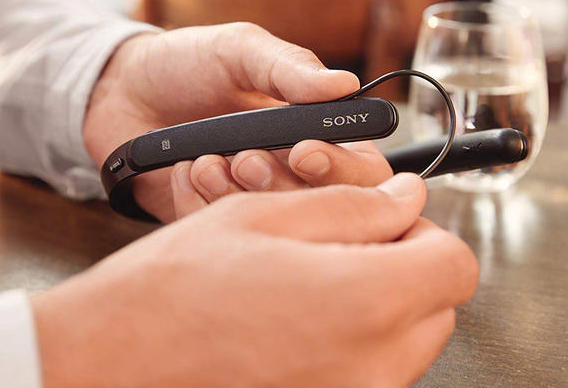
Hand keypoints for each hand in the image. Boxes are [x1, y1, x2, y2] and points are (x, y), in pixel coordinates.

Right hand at [32, 173, 477, 387]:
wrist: (113, 361)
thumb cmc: (174, 288)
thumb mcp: (266, 216)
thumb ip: (355, 206)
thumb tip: (407, 198)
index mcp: (364, 302)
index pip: (455, 265)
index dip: (426, 232)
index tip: (390, 223)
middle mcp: (372, 368)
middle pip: (438, 306)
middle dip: (408, 267)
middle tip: (349, 246)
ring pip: (410, 343)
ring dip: (383, 304)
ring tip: (316, 282)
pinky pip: (374, 374)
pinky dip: (357, 341)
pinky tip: (302, 320)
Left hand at [84, 23, 391, 221]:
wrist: (118, 91)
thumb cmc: (186, 64)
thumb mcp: (240, 51)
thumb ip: (290, 68)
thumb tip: (347, 84)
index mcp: (315, 132)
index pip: (363, 170)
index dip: (343, 169)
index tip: (304, 152)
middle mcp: (292, 173)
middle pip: (323, 208)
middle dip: (281, 183)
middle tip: (245, 158)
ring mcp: (253, 201)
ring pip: (274, 225)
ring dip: (237, 192)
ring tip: (205, 160)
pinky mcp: (214, 223)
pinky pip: (223, 231)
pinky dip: (200, 201)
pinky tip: (184, 169)